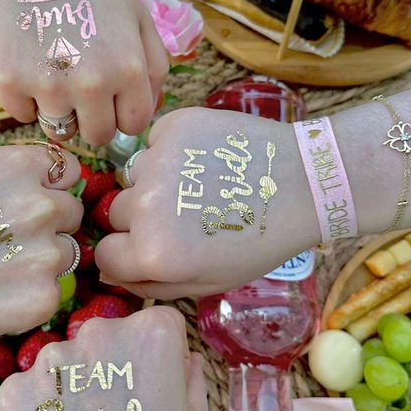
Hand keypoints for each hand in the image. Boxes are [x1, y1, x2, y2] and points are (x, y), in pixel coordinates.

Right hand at [0, 0, 168, 145]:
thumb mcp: (137, 15)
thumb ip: (154, 66)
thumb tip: (148, 110)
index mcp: (128, 68)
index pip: (133, 125)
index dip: (122, 112)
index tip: (111, 96)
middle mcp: (90, 83)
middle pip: (97, 136)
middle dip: (92, 116)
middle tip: (79, 84)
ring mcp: (47, 85)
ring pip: (58, 130)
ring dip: (58, 109)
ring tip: (53, 69)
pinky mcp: (8, 81)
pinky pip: (22, 115)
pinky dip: (24, 97)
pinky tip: (27, 62)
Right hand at [0, 145, 82, 352]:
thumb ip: (13, 183)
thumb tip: (53, 189)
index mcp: (18, 166)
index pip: (68, 170)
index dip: (50, 187)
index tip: (27, 201)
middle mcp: (40, 203)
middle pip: (71, 212)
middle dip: (48, 226)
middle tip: (2, 244)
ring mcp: (47, 252)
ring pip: (65, 253)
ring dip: (40, 263)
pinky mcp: (45, 297)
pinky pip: (54, 291)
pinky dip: (30, 297)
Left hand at [0, 306, 208, 410]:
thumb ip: (191, 383)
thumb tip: (184, 360)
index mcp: (150, 336)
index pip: (161, 324)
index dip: (163, 358)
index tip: (159, 393)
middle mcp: (95, 335)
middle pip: (110, 336)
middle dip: (117, 365)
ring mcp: (46, 362)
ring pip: (68, 361)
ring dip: (77, 386)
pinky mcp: (10, 392)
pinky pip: (34, 389)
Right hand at [95, 107, 318, 298]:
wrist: (304, 184)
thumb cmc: (259, 241)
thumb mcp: (208, 282)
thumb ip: (151, 284)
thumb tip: (109, 271)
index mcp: (152, 254)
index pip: (106, 254)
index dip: (129, 254)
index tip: (156, 247)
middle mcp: (145, 207)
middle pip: (117, 214)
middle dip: (142, 219)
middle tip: (188, 217)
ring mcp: (156, 162)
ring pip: (134, 176)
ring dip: (156, 183)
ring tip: (202, 186)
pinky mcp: (172, 126)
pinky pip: (154, 142)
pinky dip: (174, 151)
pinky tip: (207, 160)